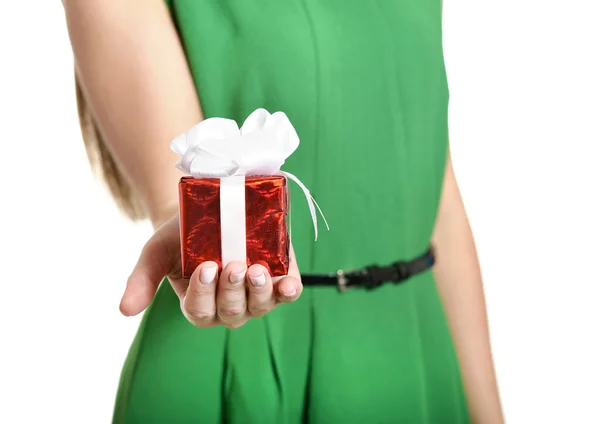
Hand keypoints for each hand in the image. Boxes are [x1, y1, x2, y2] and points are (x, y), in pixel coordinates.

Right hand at [119, 215, 302, 328]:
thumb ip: (141, 281)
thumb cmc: (177, 238)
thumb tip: (124, 310)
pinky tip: (288, 283)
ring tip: (256, 270)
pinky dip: (289, 290)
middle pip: (232, 311)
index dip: (203, 294)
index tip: (204, 268)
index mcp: (199, 306)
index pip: (199, 311)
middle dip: (232, 290)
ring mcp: (255, 295)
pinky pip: (287, 292)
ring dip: (260, 291)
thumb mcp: (155, 254)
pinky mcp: (279, 278)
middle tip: (231, 265)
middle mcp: (229, 306)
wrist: (206, 210)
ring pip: (260, 305)